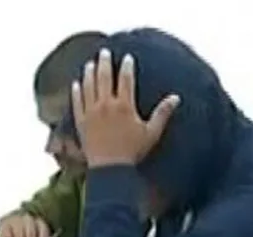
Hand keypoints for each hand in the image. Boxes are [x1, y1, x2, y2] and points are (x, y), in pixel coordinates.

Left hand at [72, 48, 179, 166]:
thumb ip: (163, 113)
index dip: (126, 67)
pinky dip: (76, 92)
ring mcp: (91, 114)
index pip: (126, 80)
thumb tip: (176, 97)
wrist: (110, 169)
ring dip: (89, 74)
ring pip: (88, 88)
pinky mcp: (81, 123)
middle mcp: (106, 106)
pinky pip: (77, 103)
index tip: (126, 58)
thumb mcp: (151, 133)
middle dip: (104, 63)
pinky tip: (76, 84)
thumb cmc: (132, 152)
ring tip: (89, 64)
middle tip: (103, 52)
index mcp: (124, 106)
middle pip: (104, 78)